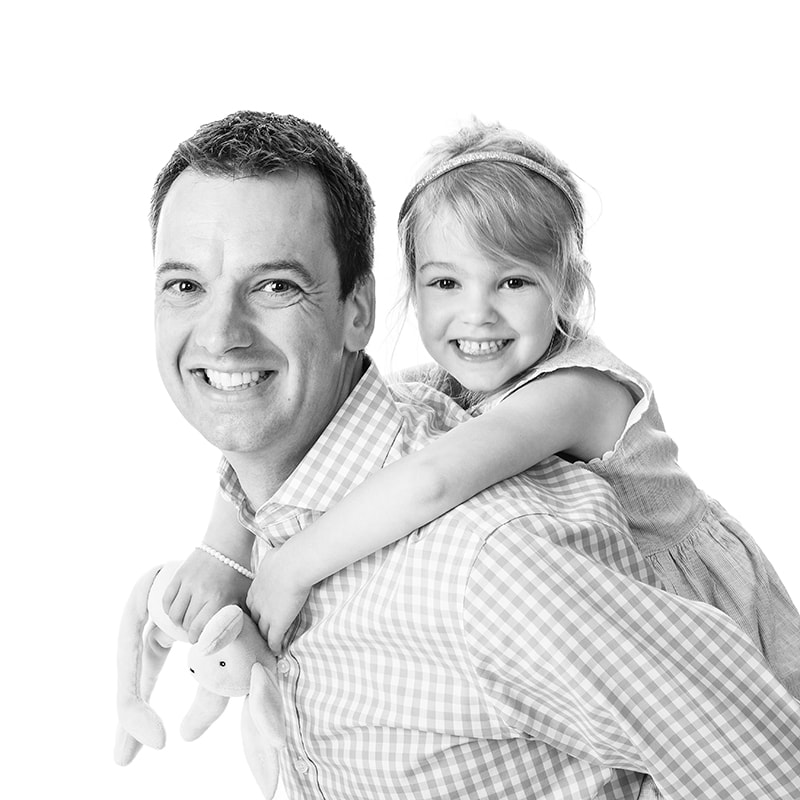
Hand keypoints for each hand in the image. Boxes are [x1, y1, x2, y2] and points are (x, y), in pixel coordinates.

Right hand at [162, 549, 250, 642]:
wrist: (227, 545)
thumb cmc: (238, 573)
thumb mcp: (243, 596)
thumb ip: (239, 616)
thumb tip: (235, 636)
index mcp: (219, 599)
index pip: (200, 630)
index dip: (198, 639)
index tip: (201, 640)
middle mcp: (202, 592)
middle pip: (187, 624)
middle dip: (190, 631)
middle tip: (195, 630)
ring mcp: (188, 583)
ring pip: (174, 615)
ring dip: (179, 622)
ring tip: (187, 620)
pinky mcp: (179, 575)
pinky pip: (167, 600)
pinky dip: (169, 610)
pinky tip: (177, 610)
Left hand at [247, 539, 312, 653]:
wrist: (293, 565)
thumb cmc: (286, 556)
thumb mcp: (273, 557)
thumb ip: (271, 562)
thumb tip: (275, 556)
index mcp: (256, 587)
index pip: (251, 604)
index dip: (255, 611)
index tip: (259, 615)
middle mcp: (257, 602)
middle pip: (254, 620)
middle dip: (256, 627)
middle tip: (260, 634)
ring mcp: (267, 614)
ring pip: (262, 632)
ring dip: (264, 639)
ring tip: (267, 646)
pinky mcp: (278, 623)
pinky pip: (274, 639)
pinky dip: (274, 646)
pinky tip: (277, 652)